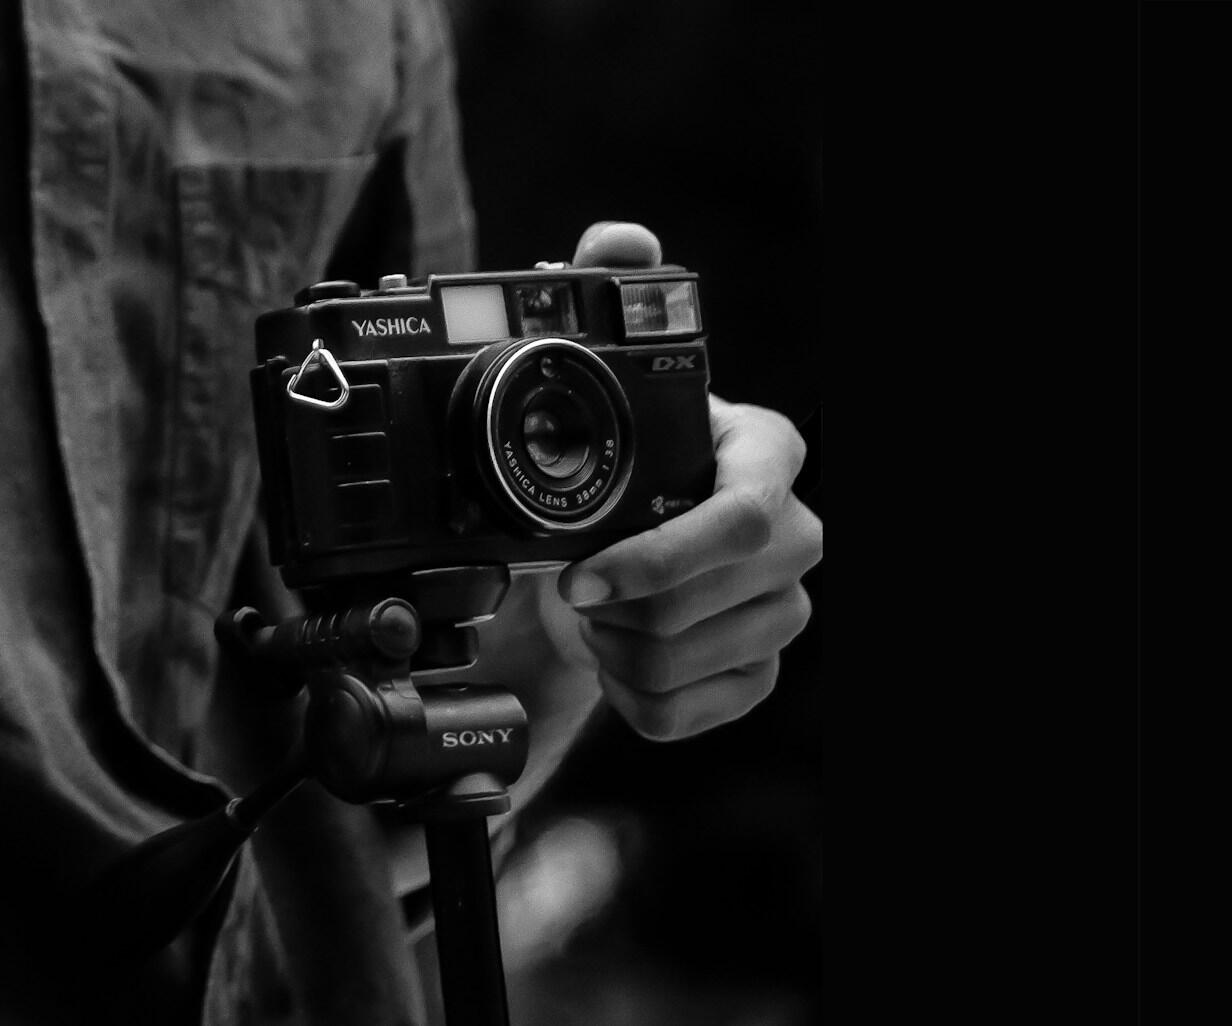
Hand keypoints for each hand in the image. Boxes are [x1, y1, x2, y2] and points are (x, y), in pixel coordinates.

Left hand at [542, 221, 822, 739]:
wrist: (601, 563)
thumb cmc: (611, 471)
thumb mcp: (600, 383)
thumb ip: (608, 295)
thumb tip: (624, 239)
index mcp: (766, 456)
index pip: (738, 522)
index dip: (655, 560)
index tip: (577, 578)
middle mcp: (793, 534)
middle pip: (702, 606)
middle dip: (615, 606)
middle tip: (575, 582)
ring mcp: (784, 611)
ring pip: (682, 664)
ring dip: (613, 647)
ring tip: (597, 610)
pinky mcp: (759, 676)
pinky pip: (682, 714)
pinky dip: (629, 695)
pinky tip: (619, 656)